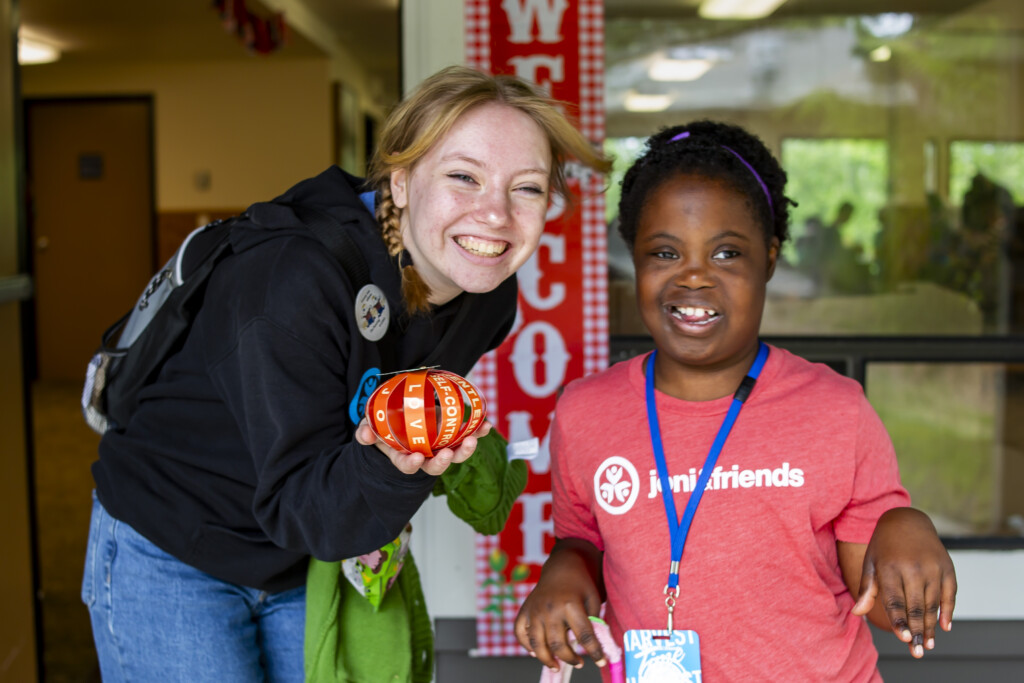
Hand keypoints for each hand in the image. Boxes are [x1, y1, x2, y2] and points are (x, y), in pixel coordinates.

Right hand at [355, 418, 490, 475]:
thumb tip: (364, 433)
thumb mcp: (371, 428)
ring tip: (472, 439)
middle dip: (443, 462)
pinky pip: (467, 436)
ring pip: (455, 454)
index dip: (411, 464)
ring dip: (466, 449)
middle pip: (436, 466)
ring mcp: (441, 446)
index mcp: (405, 456)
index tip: (416, 458)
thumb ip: (366, 431)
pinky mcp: (453, 435)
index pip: (408, 466)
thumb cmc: (385, 426)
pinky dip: (478, 432)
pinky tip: (487, 426)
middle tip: (448, 454)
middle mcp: (425, 456)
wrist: (400, 415)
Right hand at [515, 539, 605, 671]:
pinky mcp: (524, 611)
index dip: (595, 652)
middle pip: (558, 645)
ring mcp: (535, 610)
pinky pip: (520, 634)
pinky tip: (537, 652)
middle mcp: (550, 608)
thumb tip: (591, 646)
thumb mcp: (593, 599)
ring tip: (557, 666)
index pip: (584, 635)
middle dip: (570, 659)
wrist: (561, 567)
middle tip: (579, 663)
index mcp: (570, 604)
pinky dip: (526, 646)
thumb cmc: (580, 585)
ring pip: (537, 644)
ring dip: (547, 660)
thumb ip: (593, 621)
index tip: (601, 661)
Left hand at [847, 507, 956, 657]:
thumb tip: (857, 614)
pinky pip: (950, 593)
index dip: (900, 621)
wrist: (906, 520)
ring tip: (929, 645)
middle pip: (916, 606)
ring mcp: (933, 567)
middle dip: (917, 631)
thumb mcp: (870, 562)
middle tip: (917, 652)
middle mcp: (913, 567)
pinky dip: (948, 611)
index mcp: (890, 567)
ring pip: (933, 603)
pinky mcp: (948, 567)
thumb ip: (866, 589)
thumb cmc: (884, 546)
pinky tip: (944, 627)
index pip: (895, 600)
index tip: (904, 639)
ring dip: (931, 626)